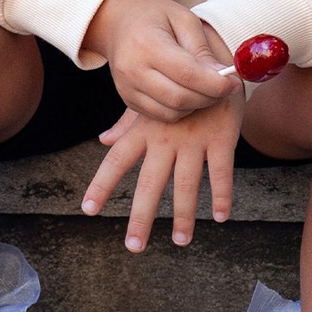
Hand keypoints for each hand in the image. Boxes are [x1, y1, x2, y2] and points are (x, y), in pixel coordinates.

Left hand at [82, 92, 241, 249]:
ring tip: (180, 241)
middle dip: (141, 217)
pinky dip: (223, 195)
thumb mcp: (151, 103)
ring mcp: (194, 140)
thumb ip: (127, 124)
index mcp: (144, 130)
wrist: (215, 65)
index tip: (89, 209)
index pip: (117, 160)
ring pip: (186, 185)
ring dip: (183, 216)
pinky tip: (221, 217)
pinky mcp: (221, 139)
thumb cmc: (178, 89)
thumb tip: (103, 141)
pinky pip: (222, 172)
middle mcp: (166, 138)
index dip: (102, 184)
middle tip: (134, 246)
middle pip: (150, 183)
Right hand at [87, 0, 239, 121]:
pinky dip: (180, 110)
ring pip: (171, 112)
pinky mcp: (127, 100)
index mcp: (147, 43)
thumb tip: (223, 76)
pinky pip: (160, 115)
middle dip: (209, 98)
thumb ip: (202, 48)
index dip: (215, 84)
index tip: (234, 82)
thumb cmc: (155, 16)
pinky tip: (189, 93)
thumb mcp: (183, 19)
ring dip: (196, 106)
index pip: (187, 74)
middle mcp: (132, 69)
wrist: (117, 22)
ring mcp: (127, 88)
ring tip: (207, 90)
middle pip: (179, 98)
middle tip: (226, 88)